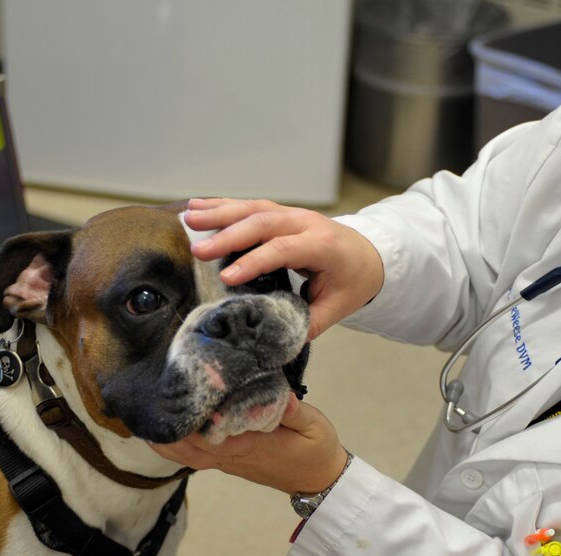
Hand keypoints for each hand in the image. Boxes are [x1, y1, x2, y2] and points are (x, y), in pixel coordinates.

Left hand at [149, 395, 350, 494]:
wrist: (319, 480)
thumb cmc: (317, 450)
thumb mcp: (315, 427)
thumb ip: (296, 412)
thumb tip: (280, 397)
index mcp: (253, 444)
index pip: (213, 435)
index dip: (192, 419)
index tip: (176, 395)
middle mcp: (234, 455)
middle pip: (191, 447)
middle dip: (168, 427)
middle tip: (149, 399)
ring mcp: (228, 462)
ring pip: (188, 455)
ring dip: (166, 438)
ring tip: (146, 413)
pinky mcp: (227, 462)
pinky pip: (194, 457)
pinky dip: (174, 447)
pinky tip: (162, 430)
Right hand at [183, 198, 383, 340]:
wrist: (371, 256)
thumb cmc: (352, 283)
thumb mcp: (337, 308)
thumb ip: (308, 325)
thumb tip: (276, 345)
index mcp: (324, 247)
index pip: (285, 249)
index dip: (255, 261)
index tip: (228, 277)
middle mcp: (308, 224)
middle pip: (265, 223)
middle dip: (229, 235)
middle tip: (199, 251)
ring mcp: (294, 214)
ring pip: (255, 208)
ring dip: (220, 213)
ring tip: (189, 219)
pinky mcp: (282, 213)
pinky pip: (251, 206)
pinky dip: (223, 206)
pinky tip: (197, 206)